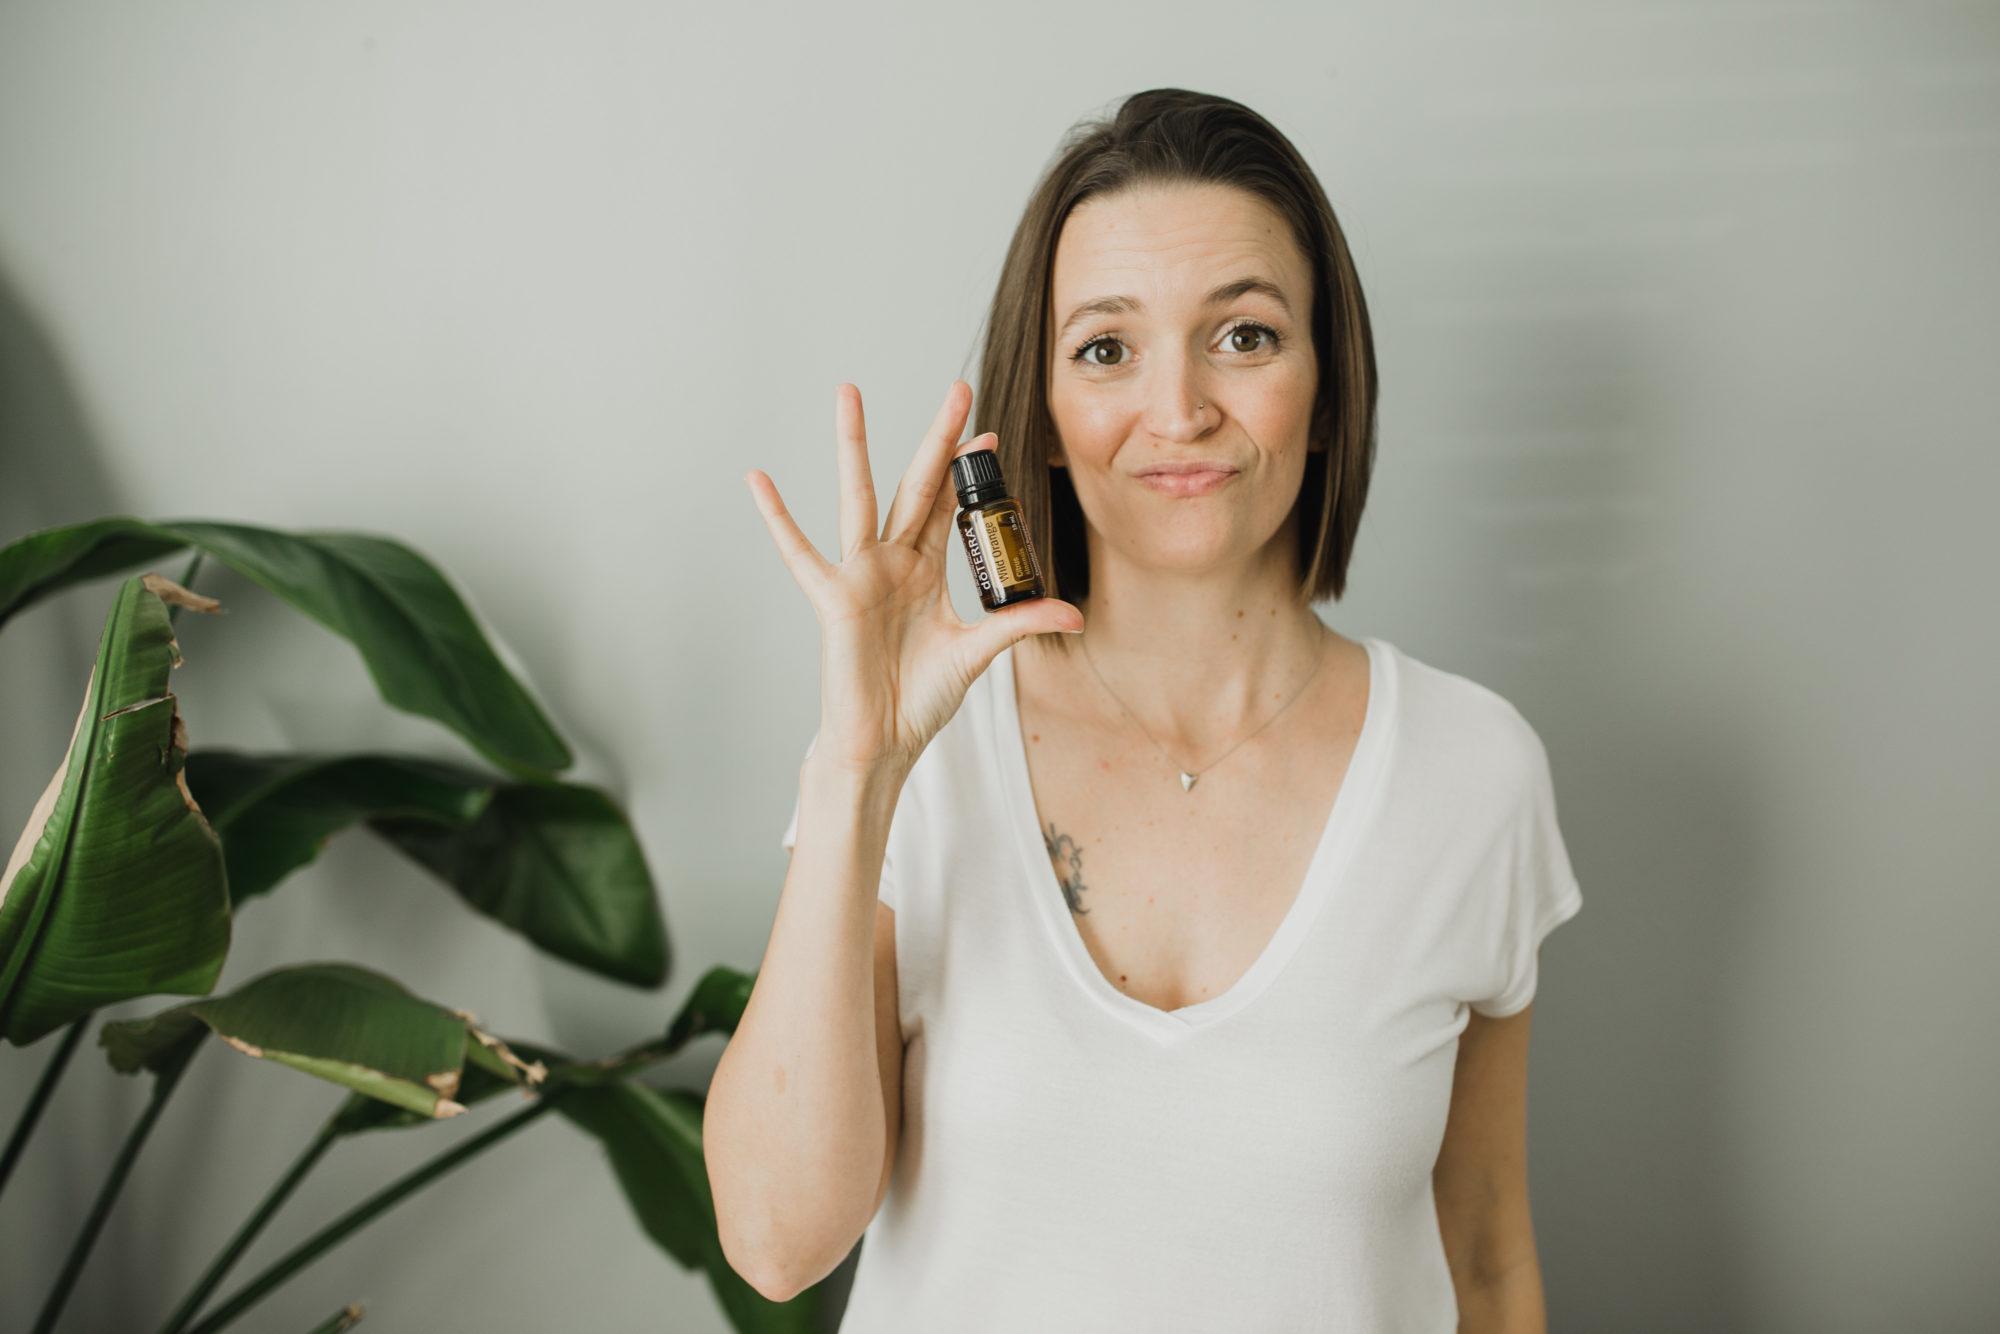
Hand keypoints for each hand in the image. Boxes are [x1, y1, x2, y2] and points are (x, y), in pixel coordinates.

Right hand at [747, 379, 1083, 776]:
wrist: (882, 740)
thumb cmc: (919, 699)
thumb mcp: (978, 652)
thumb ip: (1018, 624)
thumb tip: (1071, 614)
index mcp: (925, 570)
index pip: (949, 506)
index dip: (967, 471)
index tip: (988, 432)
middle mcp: (893, 561)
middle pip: (915, 484)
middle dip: (936, 439)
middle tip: (957, 389)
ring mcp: (860, 573)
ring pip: (859, 495)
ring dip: (854, 444)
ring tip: (849, 394)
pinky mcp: (833, 597)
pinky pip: (800, 552)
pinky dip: (777, 517)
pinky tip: (758, 480)